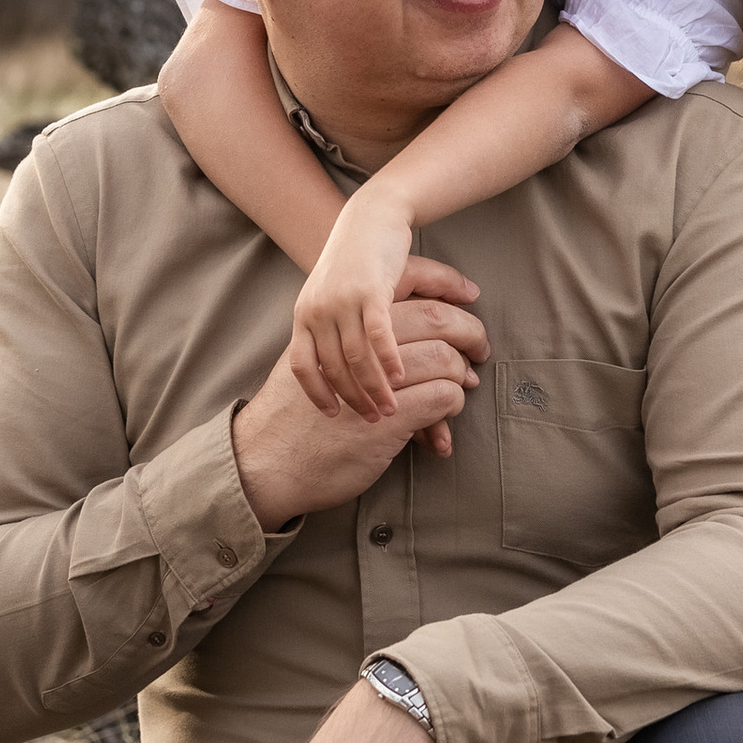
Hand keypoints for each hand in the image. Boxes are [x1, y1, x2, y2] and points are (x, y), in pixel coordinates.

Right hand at [231, 266, 486, 528]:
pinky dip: (452, 400)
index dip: (441, 282)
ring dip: (461, 368)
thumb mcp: (312, 364)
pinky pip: (440, 394)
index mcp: (337, 319)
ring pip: (441, 354)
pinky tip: (448, 410)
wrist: (263, 461)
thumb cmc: (289, 416)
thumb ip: (343, 344)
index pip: (404, 281)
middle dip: (465, 327)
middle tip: (479, 345)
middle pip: (431, 316)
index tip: (464, 292)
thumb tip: (384, 336)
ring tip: (467, 381)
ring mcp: (371, 378)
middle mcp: (355, 341)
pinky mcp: (387, 416)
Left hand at [289, 185, 420, 422]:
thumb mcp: (331, 294)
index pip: (302, 365)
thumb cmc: (356, 260)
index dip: (317, 394)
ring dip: (374, 387)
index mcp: (305, 314)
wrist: (371, 217)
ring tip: (391, 408)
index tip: (333, 417)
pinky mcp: (369, 290)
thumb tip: (338, 366)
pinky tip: (401, 377)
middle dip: (353, 398)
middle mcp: (318, 310)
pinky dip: (388, 360)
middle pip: (331, 367)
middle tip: (372, 420)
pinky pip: (378, 334)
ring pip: (355, 357)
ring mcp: (341, 300)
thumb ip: (331, 327)